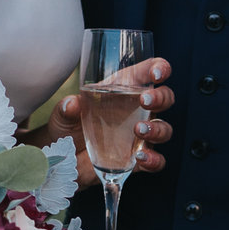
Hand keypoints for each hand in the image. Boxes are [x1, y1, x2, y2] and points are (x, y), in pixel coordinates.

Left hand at [54, 57, 175, 176]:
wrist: (64, 161)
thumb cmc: (68, 128)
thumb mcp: (63, 115)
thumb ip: (67, 108)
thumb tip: (72, 104)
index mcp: (123, 90)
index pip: (147, 73)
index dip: (159, 68)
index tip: (157, 73)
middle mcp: (137, 111)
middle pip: (164, 98)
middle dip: (161, 97)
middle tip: (145, 100)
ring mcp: (140, 136)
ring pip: (164, 129)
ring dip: (157, 129)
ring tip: (139, 130)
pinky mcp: (138, 159)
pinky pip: (156, 160)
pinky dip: (154, 160)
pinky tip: (141, 158)